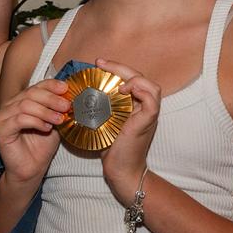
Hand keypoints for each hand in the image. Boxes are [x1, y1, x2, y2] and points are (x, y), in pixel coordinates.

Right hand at [0, 78, 69, 182]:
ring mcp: (4, 117)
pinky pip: (19, 119)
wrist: (32, 169)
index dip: (52, 85)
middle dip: (52, 98)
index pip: (37, 86)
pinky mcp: (1, 130)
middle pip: (32, 93)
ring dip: (45, 111)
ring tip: (58, 120)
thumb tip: (69, 97)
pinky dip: (36, 121)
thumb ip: (58, 109)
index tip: (66, 89)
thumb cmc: (42, 146)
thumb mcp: (54, 123)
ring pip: (26, 105)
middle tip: (66, 106)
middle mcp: (11, 105)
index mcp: (23, 100)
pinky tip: (46, 128)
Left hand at [95, 58, 160, 204]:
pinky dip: (140, 90)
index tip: (98, 63)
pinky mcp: (148, 122)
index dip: (117, 68)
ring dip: (134, 77)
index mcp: (136, 105)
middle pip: (141, 77)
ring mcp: (149, 115)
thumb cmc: (111, 148)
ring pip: (152, 86)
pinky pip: (152, 100)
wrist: (121, 170)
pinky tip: (124, 90)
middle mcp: (145, 107)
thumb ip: (102, 107)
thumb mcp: (104, 122)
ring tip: (116, 80)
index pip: (132, 78)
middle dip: (120, 67)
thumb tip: (81, 92)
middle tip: (100, 63)